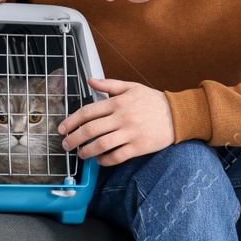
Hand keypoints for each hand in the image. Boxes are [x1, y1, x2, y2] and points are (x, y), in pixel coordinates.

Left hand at [59, 78, 174, 165]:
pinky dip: (105, 160)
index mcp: (118, 102)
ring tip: (81, 154)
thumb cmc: (153, 101)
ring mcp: (131, 133)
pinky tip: (100, 160)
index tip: (62, 129)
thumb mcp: (131, 87)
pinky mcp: (139, 147)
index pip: (88, 112)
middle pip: (91, 130)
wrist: (178, 115)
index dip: (71, 121)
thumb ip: (109, 84)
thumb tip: (90, 80)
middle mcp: (123, 117)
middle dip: (74, 139)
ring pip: (102, 145)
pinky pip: (117, 156)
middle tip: (66, 145)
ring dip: (87, 152)